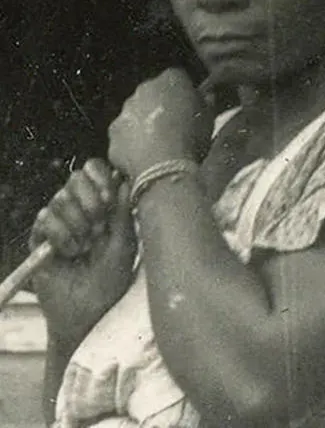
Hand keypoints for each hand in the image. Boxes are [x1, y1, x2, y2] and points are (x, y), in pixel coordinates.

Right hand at [29, 158, 135, 348]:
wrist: (87, 311)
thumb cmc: (112, 279)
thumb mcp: (125, 245)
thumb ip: (123, 212)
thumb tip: (125, 180)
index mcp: (105, 205)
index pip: (96, 170)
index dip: (100, 176)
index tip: (108, 197)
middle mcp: (80, 208)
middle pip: (75, 178)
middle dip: (90, 202)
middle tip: (98, 228)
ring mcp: (59, 222)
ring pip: (60, 198)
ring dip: (77, 224)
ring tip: (85, 247)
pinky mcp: (40, 238)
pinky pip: (44, 218)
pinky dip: (60, 236)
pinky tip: (69, 254)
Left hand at [108, 68, 212, 179]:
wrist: (164, 168)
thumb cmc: (192, 139)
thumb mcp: (209, 118)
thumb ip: (206, 101)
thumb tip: (206, 95)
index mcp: (170, 80)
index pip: (177, 77)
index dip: (183, 91)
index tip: (189, 105)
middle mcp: (144, 89)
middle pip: (152, 93)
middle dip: (159, 104)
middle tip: (172, 124)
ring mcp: (125, 111)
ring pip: (135, 113)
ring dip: (144, 122)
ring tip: (158, 143)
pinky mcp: (114, 133)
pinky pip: (124, 134)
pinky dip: (131, 141)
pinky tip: (144, 155)